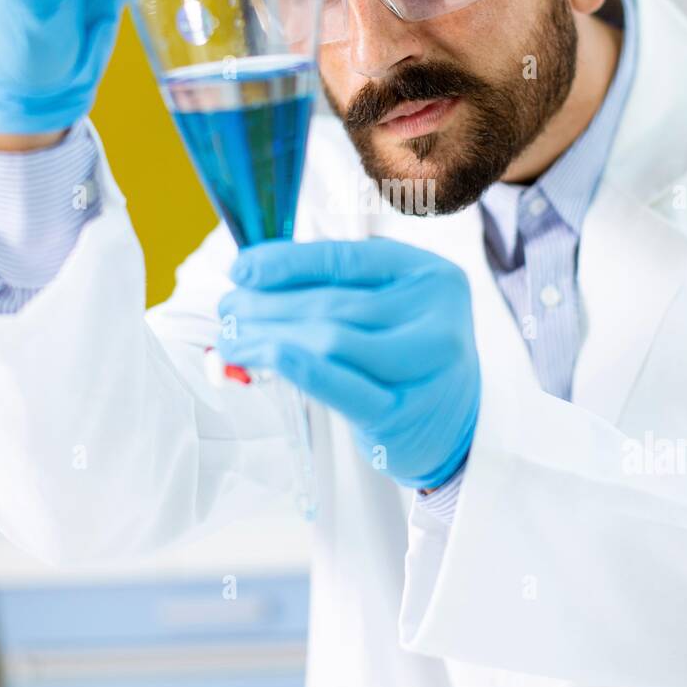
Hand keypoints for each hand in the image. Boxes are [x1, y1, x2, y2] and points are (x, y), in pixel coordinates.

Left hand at [217, 239, 480, 488]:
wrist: (458, 427)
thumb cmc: (410, 356)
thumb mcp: (393, 307)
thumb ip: (341, 287)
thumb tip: (254, 275)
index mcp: (430, 274)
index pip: (344, 259)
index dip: (286, 262)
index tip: (241, 268)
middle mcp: (436, 315)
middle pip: (330, 302)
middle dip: (266, 303)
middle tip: (228, 309)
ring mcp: (424, 366)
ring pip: (328, 339)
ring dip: (268, 336)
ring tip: (232, 338)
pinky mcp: (403, 412)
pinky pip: (335, 382)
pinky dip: (290, 364)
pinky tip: (259, 357)